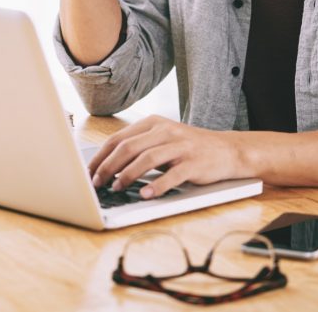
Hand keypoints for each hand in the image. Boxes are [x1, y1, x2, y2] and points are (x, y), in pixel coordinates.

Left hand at [87, 115, 245, 199]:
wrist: (228, 150)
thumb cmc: (189, 148)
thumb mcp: (163, 139)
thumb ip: (139, 146)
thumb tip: (107, 165)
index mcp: (153, 123)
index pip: (118, 138)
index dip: (101, 156)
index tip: (89, 172)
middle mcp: (165, 131)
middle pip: (128, 147)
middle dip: (108, 167)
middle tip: (97, 183)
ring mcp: (180, 146)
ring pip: (146, 159)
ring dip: (127, 175)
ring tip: (116, 188)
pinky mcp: (194, 163)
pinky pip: (172, 175)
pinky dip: (157, 186)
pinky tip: (146, 194)